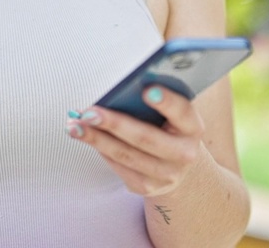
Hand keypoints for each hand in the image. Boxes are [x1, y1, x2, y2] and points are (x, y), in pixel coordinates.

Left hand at [65, 86, 206, 196]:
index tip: (147, 89)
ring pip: (126, 155)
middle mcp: (184, 154)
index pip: (182, 111)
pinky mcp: (147, 187)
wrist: (178, 167)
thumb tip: (126, 80)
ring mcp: (166, 174)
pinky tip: (83, 136)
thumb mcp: (173, 112)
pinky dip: (99, 149)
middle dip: (114, 124)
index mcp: (193, 127)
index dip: (167, 102)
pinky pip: (118, 166)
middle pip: (145, 138)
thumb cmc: (168, 126)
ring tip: (75, 125)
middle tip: (90, 112)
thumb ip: (157, 94)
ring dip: (96, 139)